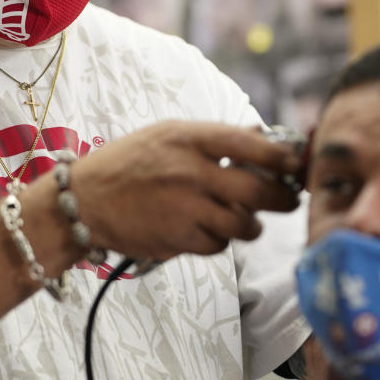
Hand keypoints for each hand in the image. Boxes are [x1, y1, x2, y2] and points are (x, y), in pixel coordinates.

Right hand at [68, 121, 302, 260]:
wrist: (83, 201)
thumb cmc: (127, 164)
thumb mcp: (166, 135)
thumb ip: (211, 139)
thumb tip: (261, 141)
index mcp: (189, 138)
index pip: (251, 145)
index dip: (282, 158)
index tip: (296, 165)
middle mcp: (190, 171)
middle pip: (259, 190)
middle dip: (283, 198)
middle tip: (288, 199)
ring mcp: (185, 207)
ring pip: (244, 223)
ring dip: (251, 225)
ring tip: (245, 219)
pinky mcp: (178, 238)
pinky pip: (219, 245)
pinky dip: (220, 241)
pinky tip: (208, 230)